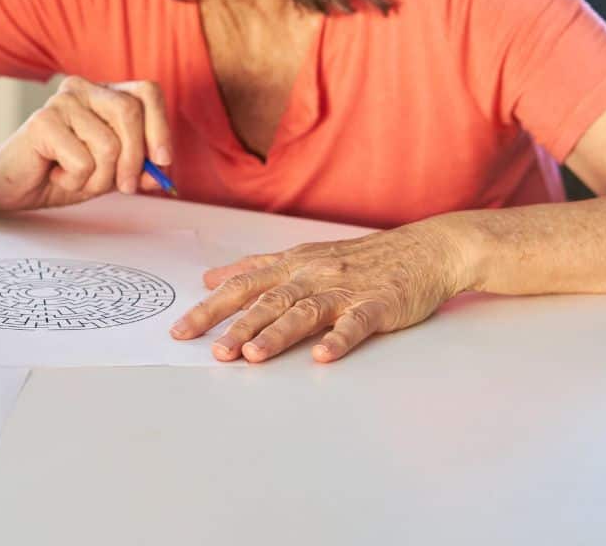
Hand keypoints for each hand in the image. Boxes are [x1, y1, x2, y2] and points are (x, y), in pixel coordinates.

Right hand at [0, 77, 173, 209]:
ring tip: (78, 179)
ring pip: (109, 145)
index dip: (161, 127)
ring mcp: (61, 102)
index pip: (147, 92)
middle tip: (124, 187)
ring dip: (99, 178)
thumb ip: (137, 169)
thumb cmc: (61, 172)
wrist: (13, 185)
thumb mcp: (109, 173)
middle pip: (130, 113)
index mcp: (103, 93)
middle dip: (134, 160)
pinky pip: (83, 161)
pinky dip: (76, 181)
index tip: (163, 162)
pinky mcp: (42, 122)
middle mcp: (82, 89)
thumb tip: (162, 172)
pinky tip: (57, 175)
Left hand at [170, 221, 472, 363]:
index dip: (210, 308)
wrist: (425, 249)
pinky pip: (356, 323)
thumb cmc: (362, 258)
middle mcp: (313, 273)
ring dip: (277, 334)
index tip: (181, 331)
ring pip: (305, 311)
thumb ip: (257, 268)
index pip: (242, 285)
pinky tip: (322, 356)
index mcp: (293, 263)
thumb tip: (212, 278)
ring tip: (253, 357)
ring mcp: (346, 288)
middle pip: (267, 299)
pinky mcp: (379, 304)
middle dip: (236, 325)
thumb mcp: (304, 255)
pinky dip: (339, 339)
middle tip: (212, 351)